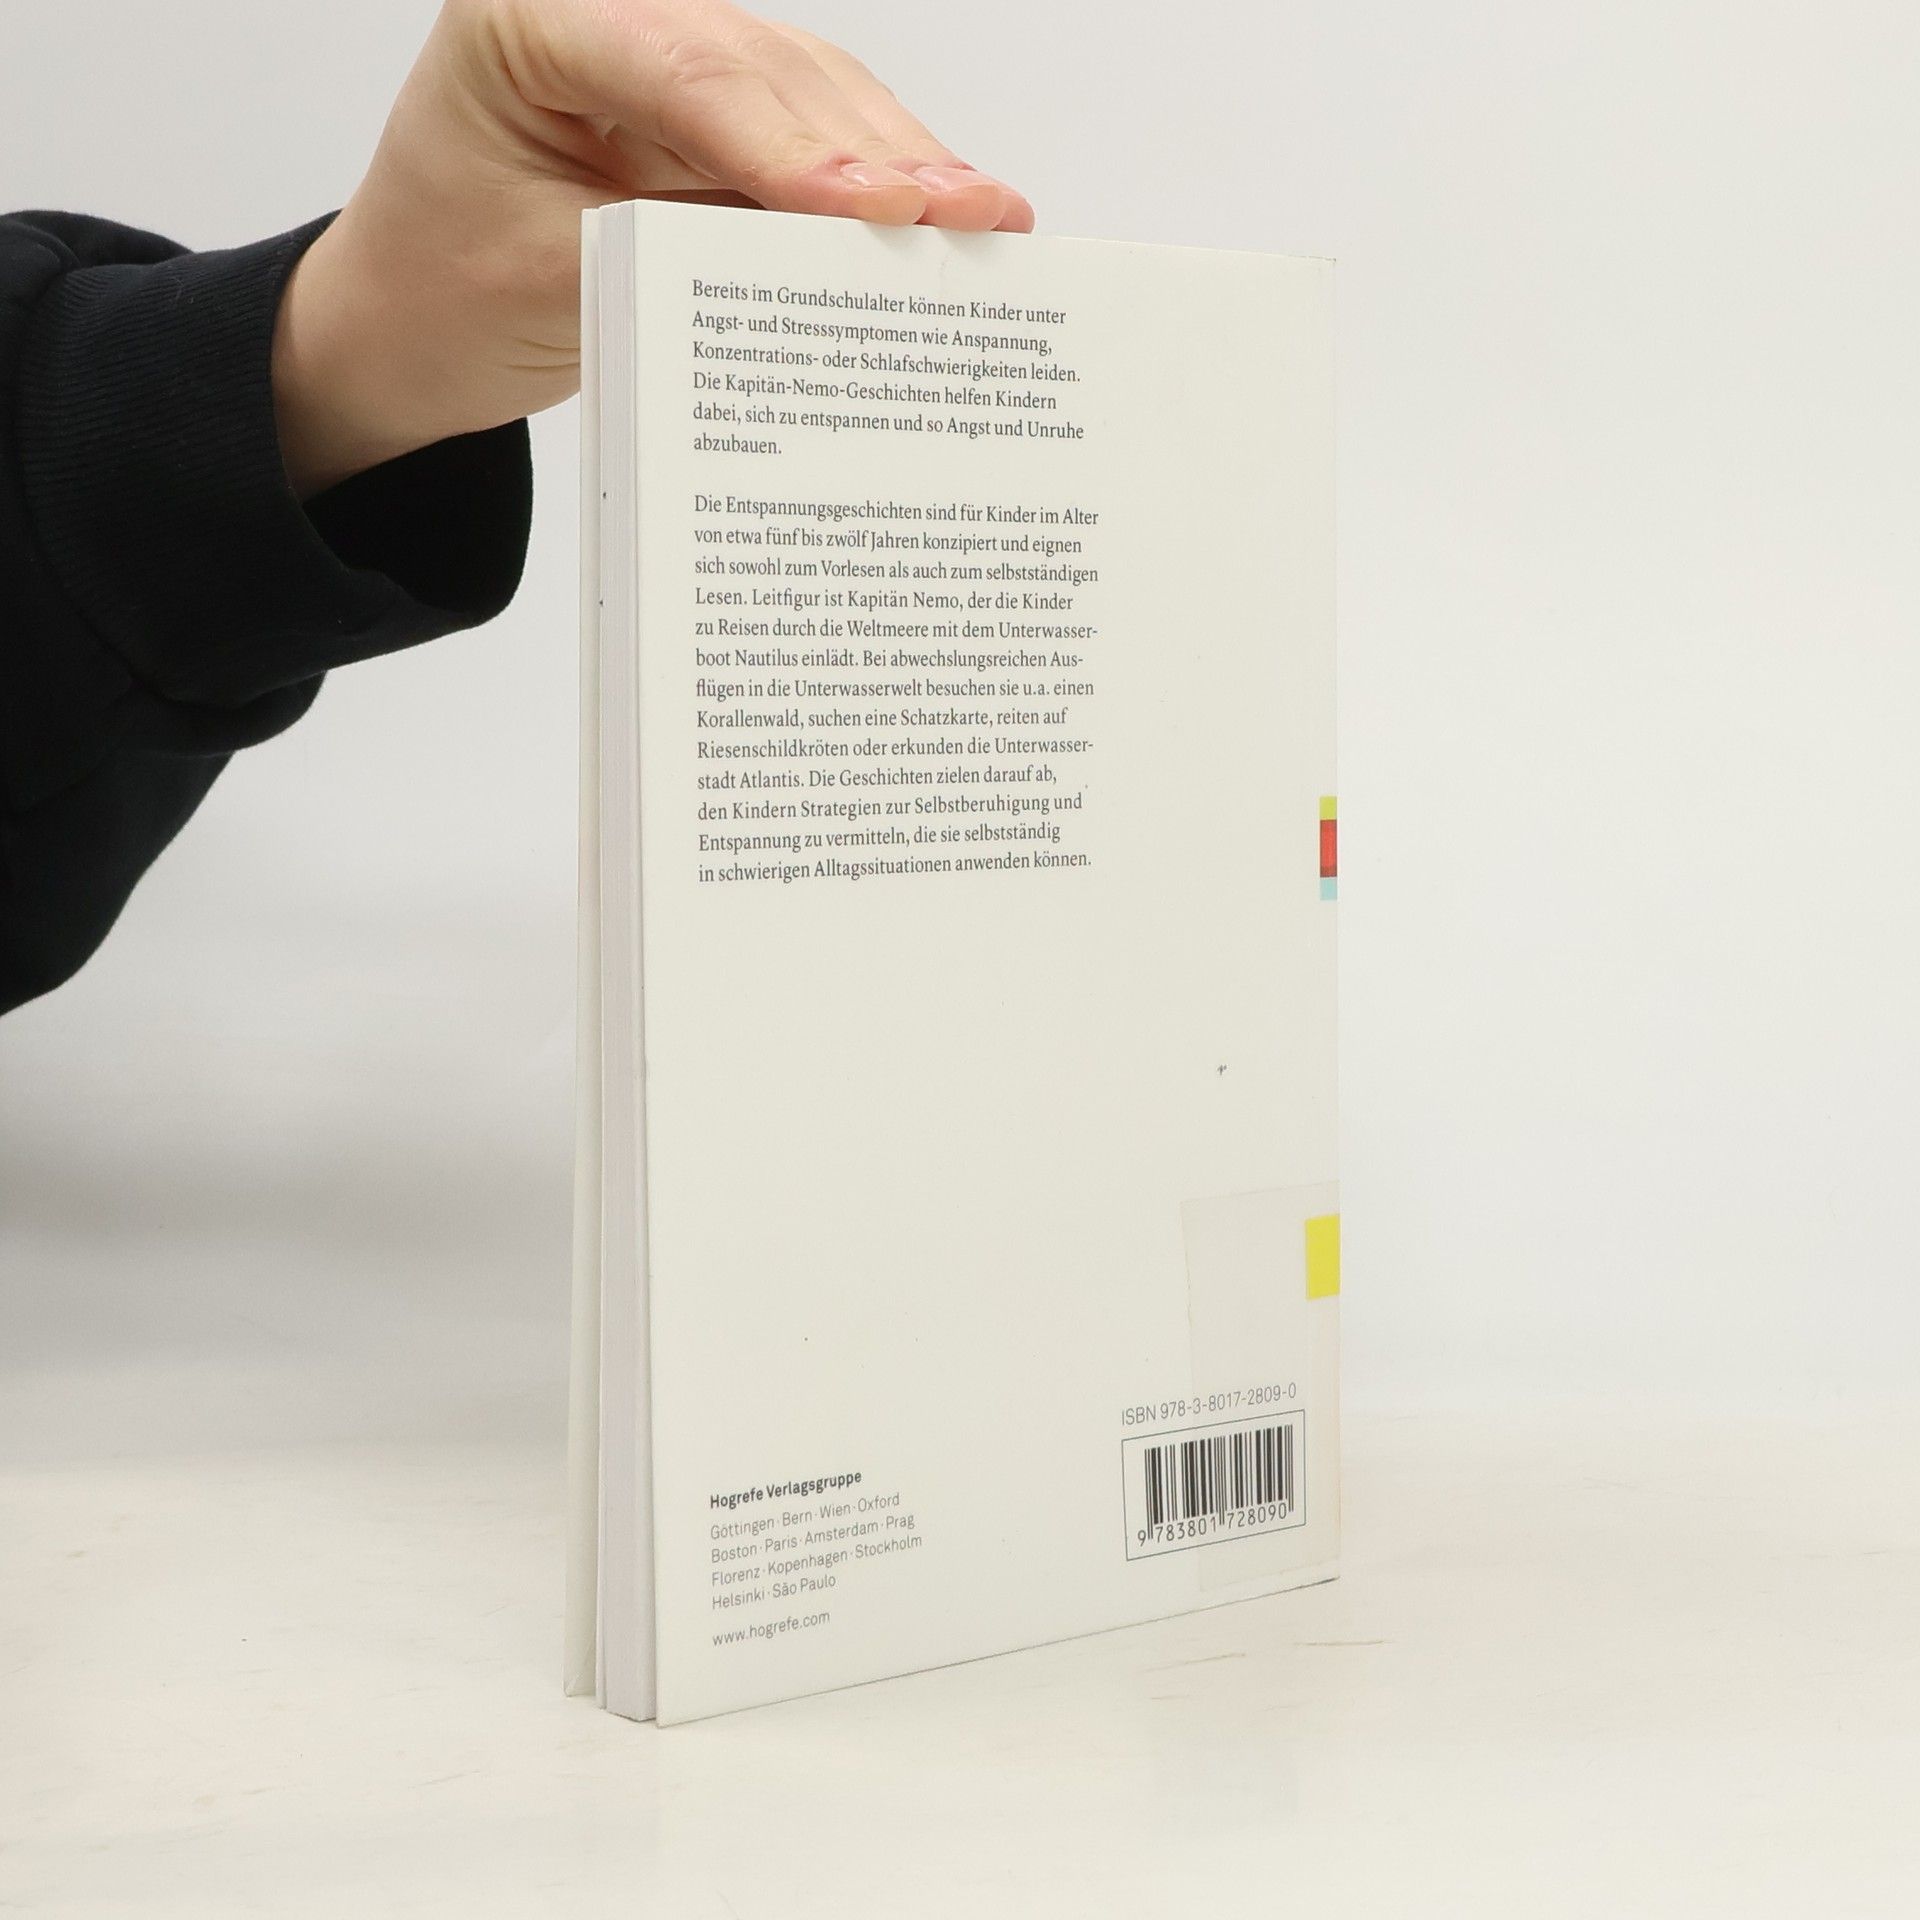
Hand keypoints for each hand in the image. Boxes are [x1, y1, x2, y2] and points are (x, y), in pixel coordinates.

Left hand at [273, 0, 1034, 496]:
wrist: (403, 327)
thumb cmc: (441, 297)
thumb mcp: (546, 282)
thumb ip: (674, 251)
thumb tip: (821, 258)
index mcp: (528, 21)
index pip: (683, 74)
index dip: (792, 143)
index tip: (878, 205)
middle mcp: (605, 14)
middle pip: (766, 70)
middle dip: (874, 150)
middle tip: (969, 214)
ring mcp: (663, 56)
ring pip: (807, 91)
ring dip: (898, 162)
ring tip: (985, 219)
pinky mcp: (704, 115)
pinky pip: (805, 136)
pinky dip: (875, 182)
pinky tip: (944, 213)